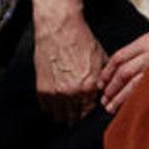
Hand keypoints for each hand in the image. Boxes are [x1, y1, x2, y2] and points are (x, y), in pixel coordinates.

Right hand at [33, 10, 107, 124]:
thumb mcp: (102, 60)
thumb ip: (104, 80)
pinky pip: (47, 108)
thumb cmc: (82, 41)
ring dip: (65, 114)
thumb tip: (106, 93)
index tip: (91, 111)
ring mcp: (54, 93)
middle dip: (78, 116)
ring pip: (60, 117)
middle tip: (80, 112)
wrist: (60, 29)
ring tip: (69, 109)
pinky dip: (52, 108)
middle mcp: (71, 93)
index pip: (90, 113)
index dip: (91, 113)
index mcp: (88, 87)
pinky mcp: (41, 89)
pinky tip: (58, 102)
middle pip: (74, 118)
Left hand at [99, 32, 148, 113]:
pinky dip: (134, 98)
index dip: (107, 71)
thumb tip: (128, 66)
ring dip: (119, 97)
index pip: (119, 57)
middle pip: (123, 71)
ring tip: (111, 108)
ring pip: (132, 82)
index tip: (102, 82)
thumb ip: (148, 49)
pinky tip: (129, 107)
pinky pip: (145, 88)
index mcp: (147, 41)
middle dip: (111, 87)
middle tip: (104, 100)